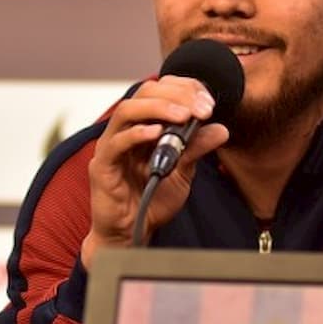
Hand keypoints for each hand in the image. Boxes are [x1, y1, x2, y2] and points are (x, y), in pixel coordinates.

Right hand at [81, 76, 228, 269]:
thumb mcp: (182, 172)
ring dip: (158, 107)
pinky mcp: (102, 166)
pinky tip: (157, 133)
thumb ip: (196, 148)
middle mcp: (125, 130)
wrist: (132, 233)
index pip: (161, 91)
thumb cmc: (151, 200)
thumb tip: (221, 129)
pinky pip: (116, 143)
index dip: (185, 89)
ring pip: (127, 110)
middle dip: (176, 95)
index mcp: (143, 126)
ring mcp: (110, 146)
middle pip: (144, 93)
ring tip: (183, 115)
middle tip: (201, 108)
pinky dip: (137, 133)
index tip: (208, 102)